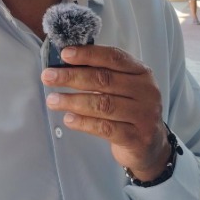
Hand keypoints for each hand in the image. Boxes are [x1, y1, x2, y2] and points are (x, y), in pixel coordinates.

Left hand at [41, 45, 170, 179]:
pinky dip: (84, 122)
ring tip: (52, 100)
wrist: (151, 145)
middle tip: (48, 76)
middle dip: (72, 76)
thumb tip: (64, 64)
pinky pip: (105, 128)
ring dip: (73, 101)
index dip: (87, 54)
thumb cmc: (129, 108)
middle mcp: (146, 91)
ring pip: (103, 104)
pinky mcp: (136, 138)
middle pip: (104, 80)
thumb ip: (101, 74)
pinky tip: (68, 119)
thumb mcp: (123, 86)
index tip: (64, 54)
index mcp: (141, 72)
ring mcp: (143, 115)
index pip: (113, 57)